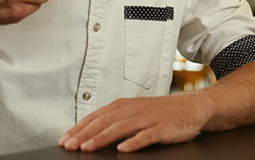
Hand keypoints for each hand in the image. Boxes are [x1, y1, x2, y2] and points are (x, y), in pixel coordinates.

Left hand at [59, 93, 210, 152]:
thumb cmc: (159, 113)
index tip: (64, 139)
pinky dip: (133, 142)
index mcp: (123, 105)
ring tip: (87, 147)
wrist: (190, 107)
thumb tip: (90, 133)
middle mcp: (132, 109)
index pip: (96, 117)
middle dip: (84, 134)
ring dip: (102, 137)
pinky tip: (123, 149)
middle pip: (104, 122)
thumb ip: (115, 120)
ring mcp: (147, 118)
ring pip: (120, 128)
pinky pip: (145, 135)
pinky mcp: (161, 127)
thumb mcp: (134, 112)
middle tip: (69, 145)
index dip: (79, 128)